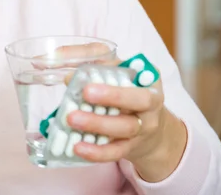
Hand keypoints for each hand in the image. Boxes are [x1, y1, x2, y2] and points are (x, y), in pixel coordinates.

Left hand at [67, 74, 186, 181]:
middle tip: (86, 92)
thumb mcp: (118, 77)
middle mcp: (151, 105)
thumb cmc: (127, 96)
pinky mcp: (132, 147)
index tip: (101, 71)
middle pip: (138, 100)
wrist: (150, 133)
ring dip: (97, 123)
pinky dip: (97, 151)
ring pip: (125, 127)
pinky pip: (116, 151)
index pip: (140, 73)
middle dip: (113, 96)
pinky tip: (78, 147)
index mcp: (148, 81)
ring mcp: (143, 128)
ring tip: (72, 119)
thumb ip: (95, 70)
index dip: (121, 70)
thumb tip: (69, 77)